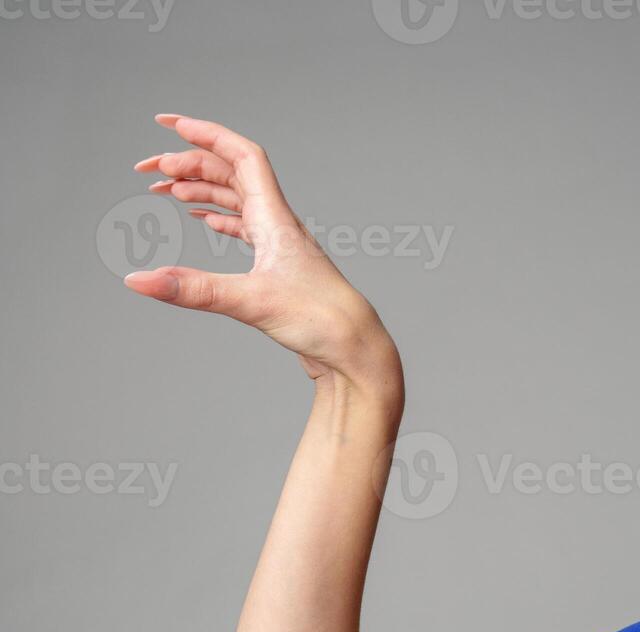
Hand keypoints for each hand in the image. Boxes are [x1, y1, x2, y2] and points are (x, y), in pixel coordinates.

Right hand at [125, 114, 400, 391]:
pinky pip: (245, 228)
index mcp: (275, 217)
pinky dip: (219, 218)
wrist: (353, 350)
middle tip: (148, 171)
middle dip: (188, 164)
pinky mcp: (279, 269)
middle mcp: (278, 223)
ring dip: (200, 190)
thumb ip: (192, 290)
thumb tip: (137, 281)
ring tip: (165, 192)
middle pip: (230, 174)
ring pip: (236, 200)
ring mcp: (279, 245)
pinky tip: (204, 221)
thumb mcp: (250, 302)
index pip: (239, 155)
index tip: (168, 125)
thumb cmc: (320, 320)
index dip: (204, 134)